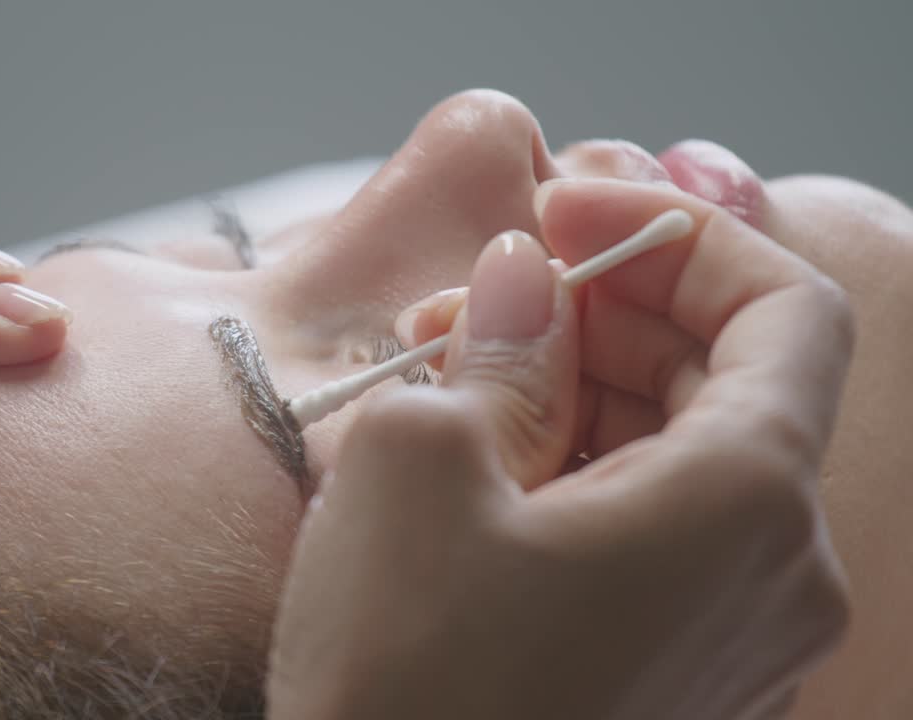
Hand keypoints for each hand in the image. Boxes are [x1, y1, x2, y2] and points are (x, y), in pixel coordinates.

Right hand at [267, 179, 852, 719]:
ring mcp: (736, 640)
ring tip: (453, 376)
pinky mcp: (680, 679)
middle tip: (480, 297)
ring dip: (581, 392)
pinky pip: (658, 537)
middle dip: (604, 313)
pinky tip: (483, 466)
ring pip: (684, 459)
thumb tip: (522, 282)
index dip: (673, 234)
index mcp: (745, 504)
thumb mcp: (416, 467)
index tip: (566, 209)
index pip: (781, 306)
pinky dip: (584, 475)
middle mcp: (777, 576)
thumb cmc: (402, 686)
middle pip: (727, 380)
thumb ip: (492, 348)